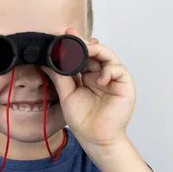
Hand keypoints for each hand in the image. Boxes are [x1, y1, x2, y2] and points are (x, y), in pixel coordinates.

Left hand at [43, 28, 135, 148]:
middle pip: (96, 52)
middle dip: (85, 44)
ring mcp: (113, 79)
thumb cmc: (83, 119)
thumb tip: (48, 61)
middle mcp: (100, 74)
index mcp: (87, 76)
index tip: (66, 34)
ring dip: (97, 50)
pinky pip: (119, 69)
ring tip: (86, 51)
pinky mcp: (125, 85)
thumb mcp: (67, 94)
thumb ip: (60, 77)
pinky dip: (109, 70)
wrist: (95, 138)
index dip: (75, 44)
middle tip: (73, 38)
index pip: (82, 55)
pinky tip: (99, 79)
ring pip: (108, 56)